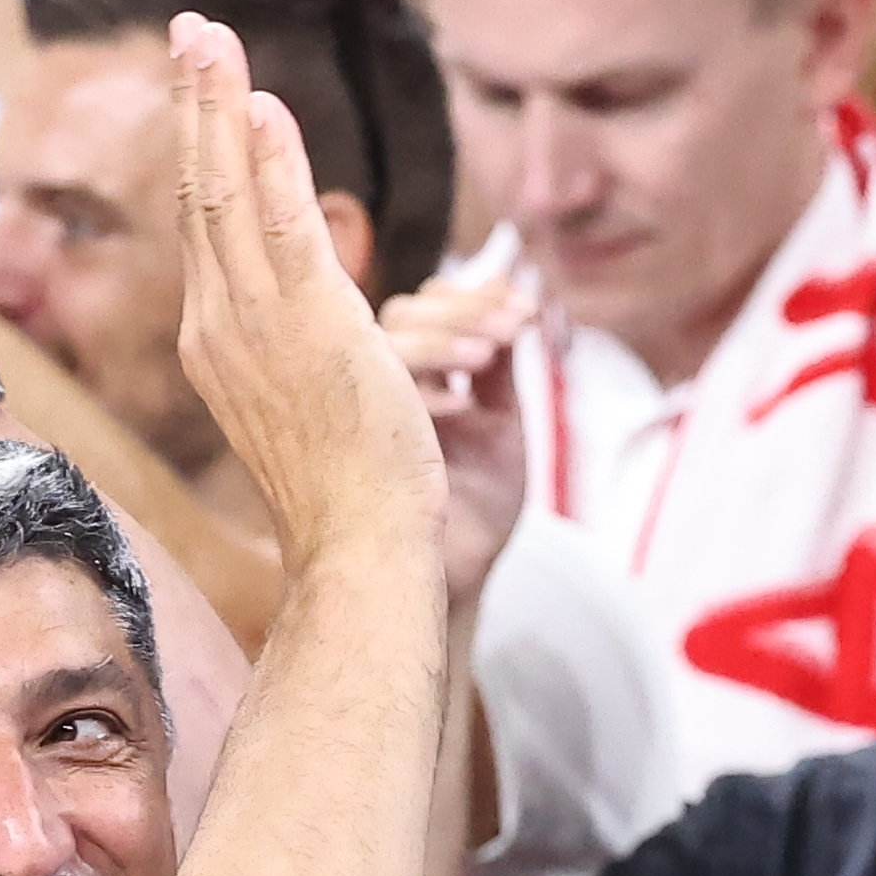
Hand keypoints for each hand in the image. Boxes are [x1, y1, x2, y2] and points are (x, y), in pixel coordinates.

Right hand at [173, 14, 444, 589]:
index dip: (201, 146)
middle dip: (193, 102)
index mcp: (215, 338)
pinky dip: (270, 163)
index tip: (202, 81)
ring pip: (227, 195)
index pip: (204, 222)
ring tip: (208, 37)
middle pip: (200, 192)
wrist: (357, 542)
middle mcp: (219, 324)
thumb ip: (288, 337)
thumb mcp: (300, 395)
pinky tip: (261, 105)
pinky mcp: (308, 326)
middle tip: (189, 26)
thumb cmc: (344, 483)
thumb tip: (304, 298)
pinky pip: (282, 227)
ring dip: (218, 107)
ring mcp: (256, 325)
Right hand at [380, 271, 536, 611]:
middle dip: (465, 311)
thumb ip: (500, 368)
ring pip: (385, 338)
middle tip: (515, 324)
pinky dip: (422, 377)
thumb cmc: (478, 511)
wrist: (460, 579)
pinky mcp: (351, 437)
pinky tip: (461, 398)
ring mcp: (360, 410)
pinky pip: (375, 383)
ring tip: (494, 353)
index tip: (523, 306)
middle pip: (401, 314)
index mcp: (412, 380)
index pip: (424, 311)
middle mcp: (380, 388)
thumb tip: (516, 296)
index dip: (470, 299)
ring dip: (446, 336)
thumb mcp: (501, 424)